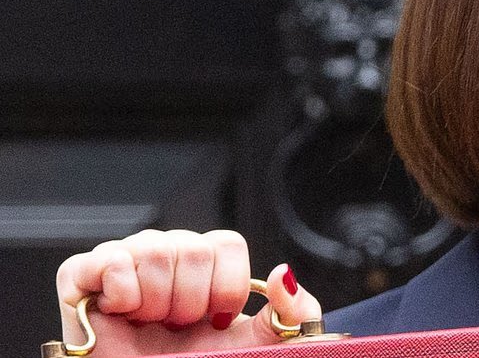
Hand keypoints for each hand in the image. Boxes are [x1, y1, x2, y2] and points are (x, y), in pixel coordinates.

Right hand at [56, 229, 321, 356]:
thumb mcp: (256, 344)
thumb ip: (288, 313)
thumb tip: (284, 273)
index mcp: (204, 263)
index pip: (226, 242)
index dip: (227, 286)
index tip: (216, 320)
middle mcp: (165, 253)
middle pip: (194, 248)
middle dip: (192, 302)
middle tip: (177, 327)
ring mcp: (124, 259)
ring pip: (157, 251)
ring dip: (158, 303)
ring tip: (150, 325)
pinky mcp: (80, 274)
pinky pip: (109, 260)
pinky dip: (121, 294)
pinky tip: (121, 315)